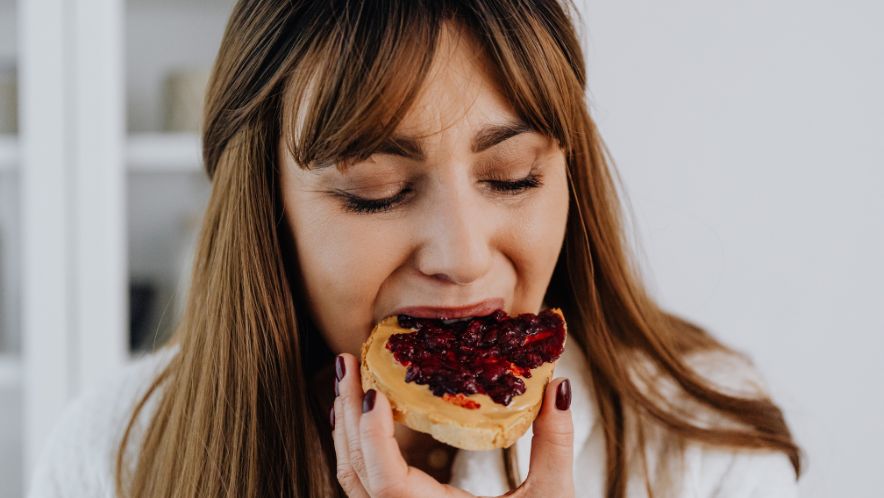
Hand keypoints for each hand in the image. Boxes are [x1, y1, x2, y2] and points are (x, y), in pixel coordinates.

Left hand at [330, 353, 575, 497]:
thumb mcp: (550, 497)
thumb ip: (554, 443)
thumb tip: (559, 386)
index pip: (385, 480)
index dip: (372, 435)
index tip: (372, 392)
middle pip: (355, 470)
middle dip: (346, 413)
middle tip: (348, 362)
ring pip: (352, 478)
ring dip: (346, 427)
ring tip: (349, 379)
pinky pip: (362, 485)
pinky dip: (357, 448)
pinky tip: (361, 418)